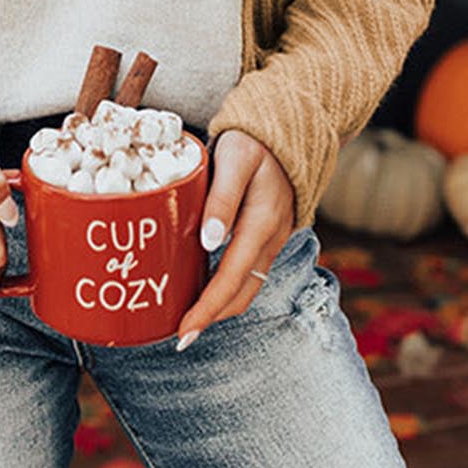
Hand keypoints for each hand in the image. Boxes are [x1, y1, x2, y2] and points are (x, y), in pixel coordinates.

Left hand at [175, 129, 295, 349]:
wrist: (287, 131)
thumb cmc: (254, 142)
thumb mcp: (234, 159)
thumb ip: (221, 199)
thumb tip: (209, 242)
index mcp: (261, 224)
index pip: (231, 279)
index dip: (207, 310)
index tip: (184, 331)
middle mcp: (270, 239)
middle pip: (241, 293)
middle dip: (212, 318)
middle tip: (180, 335)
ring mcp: (272, 240)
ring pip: (248, 287)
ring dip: (221, 307)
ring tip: (190, 318)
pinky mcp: (267, 236)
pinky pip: (249, 272)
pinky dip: (229, 288)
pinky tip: (207, 288)